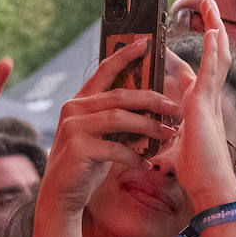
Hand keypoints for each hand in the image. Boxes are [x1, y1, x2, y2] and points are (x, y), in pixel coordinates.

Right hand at [38, 39, 185, 212]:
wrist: (61, 194)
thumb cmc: (85, 163)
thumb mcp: (100, 135)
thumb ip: (115, 118)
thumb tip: (148, 106)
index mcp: (80, 101)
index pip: (105, 70)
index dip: (125, 54)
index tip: (146, 42)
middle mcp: (74, 109)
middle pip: (120, 95)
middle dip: (151, 99)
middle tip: (174, 106)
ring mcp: (74, 127)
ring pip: (120, 119)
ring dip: (148, 126)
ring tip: (168, 134)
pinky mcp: (78, 148)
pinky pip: (116, 148)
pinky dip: (135, 157)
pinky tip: (146, 164)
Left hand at [174, 0, 235, 209]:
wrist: (209, 184)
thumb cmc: (196, 172)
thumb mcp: (174, 150)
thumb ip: (167, 145)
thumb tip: (154, 157)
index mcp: (200, 105)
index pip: (197, 71)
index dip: (193, 52)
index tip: (185, 36)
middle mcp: (209, 97)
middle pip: (215, 53)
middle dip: (212, 27)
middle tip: (209, 4)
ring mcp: (210, 97)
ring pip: (218, 53)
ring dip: (215, 26)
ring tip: (211, 4)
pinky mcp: (206, 101)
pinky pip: (213, 67)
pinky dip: (213, 46)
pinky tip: (211, 28)